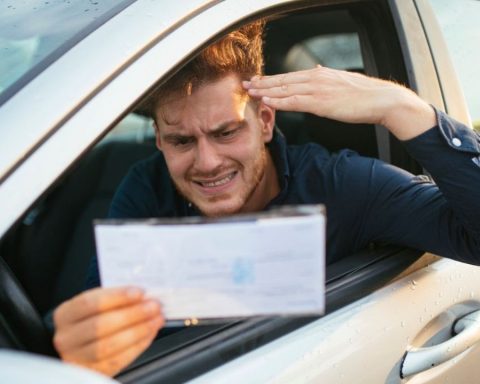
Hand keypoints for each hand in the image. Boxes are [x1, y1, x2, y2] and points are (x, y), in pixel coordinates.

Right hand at [53, 287, 163, 376]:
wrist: (79, 347)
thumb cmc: (91, 319)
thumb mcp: (95, 305)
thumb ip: (115, 299)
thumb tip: (143, 296)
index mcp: (65, 315)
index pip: (89, 303)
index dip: (117, 297)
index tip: (140, 292)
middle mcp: (67, 338)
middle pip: (100, 325)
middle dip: (132, 314)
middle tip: (154, 306)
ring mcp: (77, 359)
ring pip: (109, 346)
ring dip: (138, 331)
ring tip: (156, 319)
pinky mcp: (93, 373)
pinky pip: (118, 360)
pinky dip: (138, 345)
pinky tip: (150, 333)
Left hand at [243, 66, 435, 139]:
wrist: (381, 100)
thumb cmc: (364, 94)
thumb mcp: (342, 81)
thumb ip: (327, 77)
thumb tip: (318, 70)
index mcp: (320, 74)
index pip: (290, 76)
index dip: (272, 79)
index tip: (258, 80)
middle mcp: (316, 78)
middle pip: (283, 80)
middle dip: (263, 83)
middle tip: (246, 84)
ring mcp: (318, 89)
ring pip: (285, 89)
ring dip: (266, 91)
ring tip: (250, 92)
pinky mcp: (321, 102)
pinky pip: (295, 101)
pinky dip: (279, 101)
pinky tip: (267, 101)